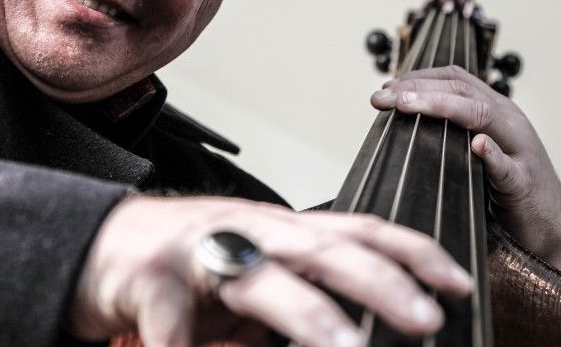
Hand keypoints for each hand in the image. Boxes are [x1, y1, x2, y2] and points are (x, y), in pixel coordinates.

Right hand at [68, 195, 474, 345]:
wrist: (102, 244)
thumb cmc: (188, 264)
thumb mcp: (256, 278)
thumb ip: (304, 296)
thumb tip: (364, 329)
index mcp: (281, 233)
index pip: (359, 231)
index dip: (411, 252)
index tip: (458, 280)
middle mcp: (250, 233)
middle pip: (323, 249)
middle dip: (380, 281)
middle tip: (426, 318)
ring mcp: (200, 253)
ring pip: (261, 280)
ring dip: (308, 316)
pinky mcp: (150, 282)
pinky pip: (171, 326)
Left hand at [370, 65, 560, 276]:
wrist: (550, 225)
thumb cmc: (505, 188)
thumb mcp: (476, 152)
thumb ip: (450, 133)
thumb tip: (400, 121)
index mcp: (495, 111)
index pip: (456, 79)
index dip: (419, 77)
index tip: (386, 86)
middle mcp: (509, 122)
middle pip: (462, 91)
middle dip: (418, 89)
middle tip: (381, 97)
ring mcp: (520, 151)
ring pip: (483, 116)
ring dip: (442, 107)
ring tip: (408, 105)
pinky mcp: (525, 185)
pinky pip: (509, 168)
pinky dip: (493, 155)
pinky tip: (478, 146)